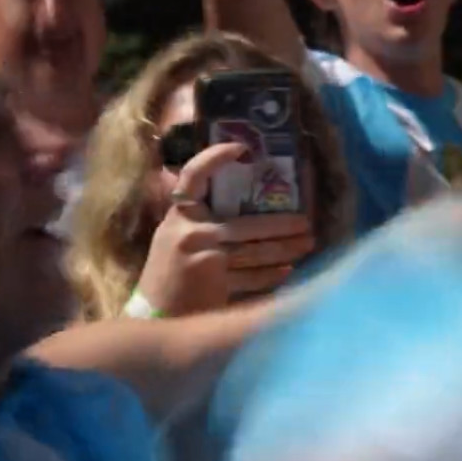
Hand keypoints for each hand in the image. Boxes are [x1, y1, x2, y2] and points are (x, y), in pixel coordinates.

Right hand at [136, 143, 314, 315]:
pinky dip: (272, 275)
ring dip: (286, 249)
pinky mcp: (216, 283)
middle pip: (248, 223)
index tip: (242, 148)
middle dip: (283, 224)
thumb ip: (200, 217)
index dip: (215, 158)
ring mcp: (205, 257)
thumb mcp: (175, 235)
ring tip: (307, 244)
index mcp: (180, 214)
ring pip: (256, 251)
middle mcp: (192, 231)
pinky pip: (253, 276)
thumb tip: (241, 195)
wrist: (154, 313)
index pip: (194, 175)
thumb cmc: (169, 271)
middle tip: (308, 222)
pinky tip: (287, 271)